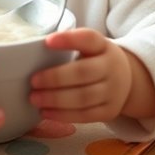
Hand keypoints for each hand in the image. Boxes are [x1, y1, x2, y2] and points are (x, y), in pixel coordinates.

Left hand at [30, 28, 154, 122]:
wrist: (126, 80)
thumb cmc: (94, 60)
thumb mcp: (88, 47)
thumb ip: (67, 47)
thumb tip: (28, 52)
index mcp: (103, 46)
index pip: (89, 39)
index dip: (68, 39)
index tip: (47, 41)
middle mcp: (111, 67)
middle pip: (83, 72)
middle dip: (55, 78)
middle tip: (33, 81)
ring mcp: (113, 91)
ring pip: (83, 97)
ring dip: (56, 99)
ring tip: (34, 99)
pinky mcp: (110, 111)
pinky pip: (86, 116)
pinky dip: (63, 115)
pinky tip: (45, 112)